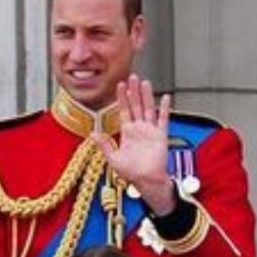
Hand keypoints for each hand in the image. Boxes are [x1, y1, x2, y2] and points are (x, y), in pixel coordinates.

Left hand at [91, 74, 174, 215]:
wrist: (146, 180)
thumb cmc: (131, 172)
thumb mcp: (113, 158)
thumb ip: (104, 144)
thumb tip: (92, 133)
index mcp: (127, 132)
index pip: (123, 110)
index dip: (122, 98)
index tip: (120, 85)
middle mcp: (139, 128)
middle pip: (136, 105)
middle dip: (134, 91)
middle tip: (132, 76)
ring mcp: (150, 130)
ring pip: (148, 108)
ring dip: (147, 95)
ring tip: (145, 82)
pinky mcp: (161, 135)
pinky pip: (163, 119)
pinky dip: (164, 109)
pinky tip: (165, 98)